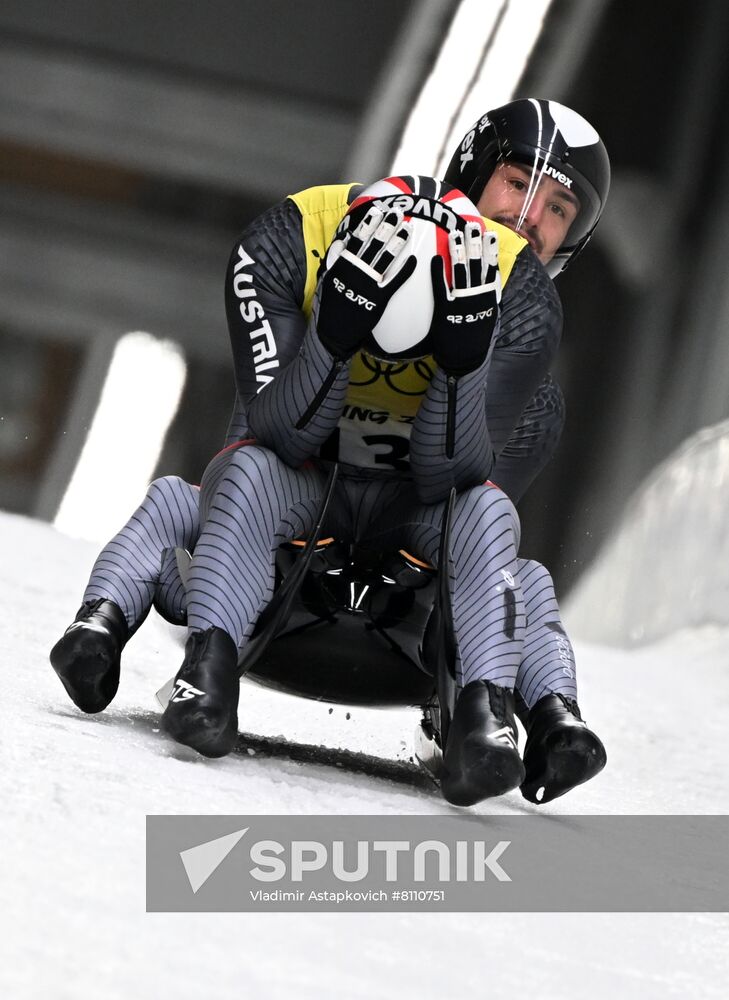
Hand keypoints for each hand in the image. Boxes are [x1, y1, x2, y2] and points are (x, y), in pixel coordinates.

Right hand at [315, 207, 415, 359]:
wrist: (334, 333)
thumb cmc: (331, 306)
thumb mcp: (328, 280)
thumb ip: (335, 261)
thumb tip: (341, 242)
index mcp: (344, 265)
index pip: (357, 239)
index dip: (368, 224)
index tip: (378, 210)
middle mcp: (357, 271)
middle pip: (374, 244)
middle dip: (386, 227)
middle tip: (398, 212)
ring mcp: (368, 285)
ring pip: (386, 259)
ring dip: (398, 242)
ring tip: (408, 229)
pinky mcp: (378, 300)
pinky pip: (394, 282)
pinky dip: (405, 271)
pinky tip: (414, 260)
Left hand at [429, 225, 501, 376]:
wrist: (466, 360)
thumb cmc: (475, 339)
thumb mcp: (487, 316)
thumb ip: (487, 298)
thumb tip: (489, 282)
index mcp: (488, 298)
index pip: (490, 268)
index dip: (489, 251)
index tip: (488, 234)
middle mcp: (477, 297)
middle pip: (477, 265)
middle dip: (474, 244)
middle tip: (471, 226)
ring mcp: (462, 302)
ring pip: (461, 272)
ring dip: (458, 251)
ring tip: (456, 234)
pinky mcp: (446, 310)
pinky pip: (442, 287)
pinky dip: (439, 272)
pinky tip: (436, 258)